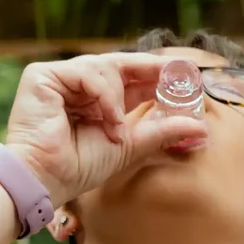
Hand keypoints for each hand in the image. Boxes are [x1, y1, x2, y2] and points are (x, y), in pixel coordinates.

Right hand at [4, 53, 207, 204]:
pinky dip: (102, 96)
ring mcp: (59, 78)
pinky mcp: (42, 76)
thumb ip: (162, 132)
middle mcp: (77, 86)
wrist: (46, 178)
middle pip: (118, 65)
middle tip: (176, 73)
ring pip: (104, 68)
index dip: (156, 75)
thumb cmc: (80, 166)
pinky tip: (106, 120)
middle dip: (149, 70)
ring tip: (117, 129)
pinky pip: (85, 73)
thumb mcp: (130, 146)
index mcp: (95, 100)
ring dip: (118, 99)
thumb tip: (202, 128)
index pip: (130, 79)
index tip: (185, 74)